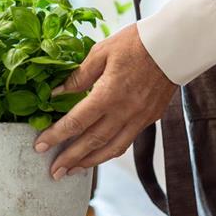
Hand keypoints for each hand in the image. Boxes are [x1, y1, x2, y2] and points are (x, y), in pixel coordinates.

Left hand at [34, 24, 176, 180]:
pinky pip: (126, 141)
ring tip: (73, 170)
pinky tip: (97, 154)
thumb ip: (78, 76)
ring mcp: (140, 118)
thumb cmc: (136, 43)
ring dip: (90, 162)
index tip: (40, 146)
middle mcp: (125, 111)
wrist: (175, 44)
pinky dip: (109, 151)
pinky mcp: (150, 118)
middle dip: (70, 159)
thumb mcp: (101, 52)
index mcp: (109, 94)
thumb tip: (57, 93)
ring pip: (112, 148)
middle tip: (54, 172)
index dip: (56, 136)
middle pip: (92, 142)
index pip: (77, 122)